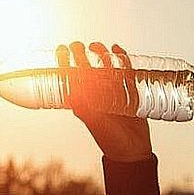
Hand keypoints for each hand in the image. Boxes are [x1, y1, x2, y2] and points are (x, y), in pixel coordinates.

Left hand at [56, 41, 151, 161]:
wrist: (132, 150)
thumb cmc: (109, 139)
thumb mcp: (93, 122)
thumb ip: (84, 108)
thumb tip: (71, 94)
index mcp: (84, 100)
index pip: (71, 77)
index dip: (64, 62)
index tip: (61, 49)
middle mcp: (96, 94)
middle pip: (88, 68)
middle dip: (81, 55)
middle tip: (78, 44)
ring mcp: (113, 92)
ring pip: (105, 68)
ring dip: (101, 55)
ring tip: (97, 46)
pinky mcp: (129, 92)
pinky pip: (125, 73)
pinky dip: (123, 60)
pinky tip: (119, 50)